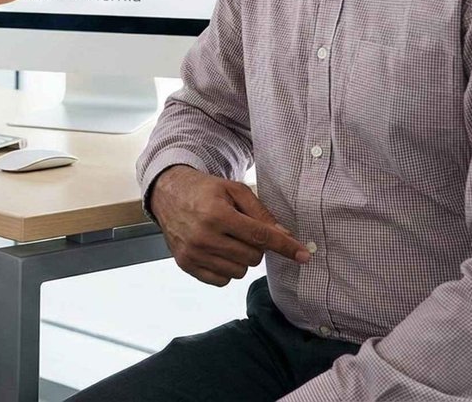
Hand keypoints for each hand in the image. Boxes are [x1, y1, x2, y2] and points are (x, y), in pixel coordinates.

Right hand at [150, 166, 308, 286]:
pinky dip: (227, 269)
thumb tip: (284, 236)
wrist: (167, 194)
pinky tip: (219, 251)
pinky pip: (222, 281)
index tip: (304, 256)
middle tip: (245, 231)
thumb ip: (261, 213)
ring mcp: (193, 254)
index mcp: (217, 215)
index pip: (260, 236)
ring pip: (239, 272)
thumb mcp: (234, 190)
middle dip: (257, 247)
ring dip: (242, 259)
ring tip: (229, 240)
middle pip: (252, 257)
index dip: (285, 246)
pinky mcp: (185, 265)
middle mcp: (203, 237)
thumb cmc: (205, 191)